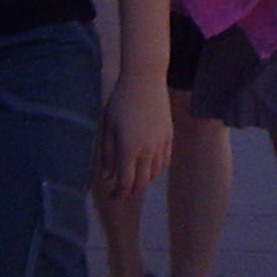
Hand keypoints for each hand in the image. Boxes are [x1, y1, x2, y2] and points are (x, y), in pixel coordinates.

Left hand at [99, 66, 171, 197]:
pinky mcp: (169, 136)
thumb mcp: (108, 127)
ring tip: (134, 177)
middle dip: (131, 190)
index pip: (126, 182)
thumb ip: (107, 153)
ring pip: (155, 173)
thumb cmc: (121, 101)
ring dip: (144, 180)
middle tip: (121, 191)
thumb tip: (108, 176)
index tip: (112, 197)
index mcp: (128, 149)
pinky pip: (164, 160)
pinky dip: (156, 168)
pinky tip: (148, 166)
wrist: (145, 79)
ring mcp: (160, 143)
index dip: (119, 193)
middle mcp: (147, 150)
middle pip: (142, 182)